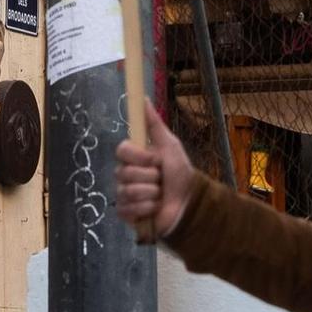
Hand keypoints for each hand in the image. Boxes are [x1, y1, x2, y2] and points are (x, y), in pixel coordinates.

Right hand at [115, 104, 193, 239]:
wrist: (190, 202)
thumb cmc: (179, 173)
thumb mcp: (169, 145)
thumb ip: (154, 123)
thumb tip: (143, 98)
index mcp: (132, 157)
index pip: (121, 150)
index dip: (139, 156)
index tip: (155, 160)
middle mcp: (124, 174)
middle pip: (125, 172)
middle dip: (150, 178)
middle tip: (161, 180)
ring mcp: (123, 194)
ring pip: (129, 191)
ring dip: (152, 194)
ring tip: (161, 195)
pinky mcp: (125, 213)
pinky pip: (128, 208)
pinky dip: (147, 209)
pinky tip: (154, 208)